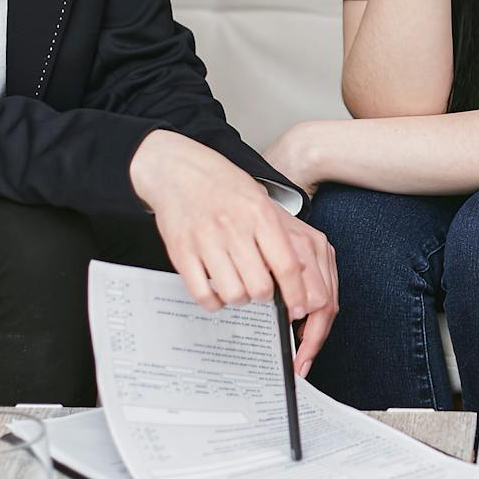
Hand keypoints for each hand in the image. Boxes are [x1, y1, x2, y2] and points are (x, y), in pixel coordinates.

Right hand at [129, 130, 339, 375]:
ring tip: (240, 287)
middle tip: (263, 291)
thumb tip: (300, 273)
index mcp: (260, 215)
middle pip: (261, 287)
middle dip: (266, 297)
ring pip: (234, 294)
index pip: (287, 265)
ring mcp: (206, 241)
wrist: (179, 170)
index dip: (296, 294)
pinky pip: (203, 294)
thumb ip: (278, 234)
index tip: (298, 308)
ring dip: (240, 299)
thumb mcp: (260, 201)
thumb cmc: (223, 186)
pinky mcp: (182, 253)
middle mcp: (234, 228)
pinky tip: (217, 291)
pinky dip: (214, 301)